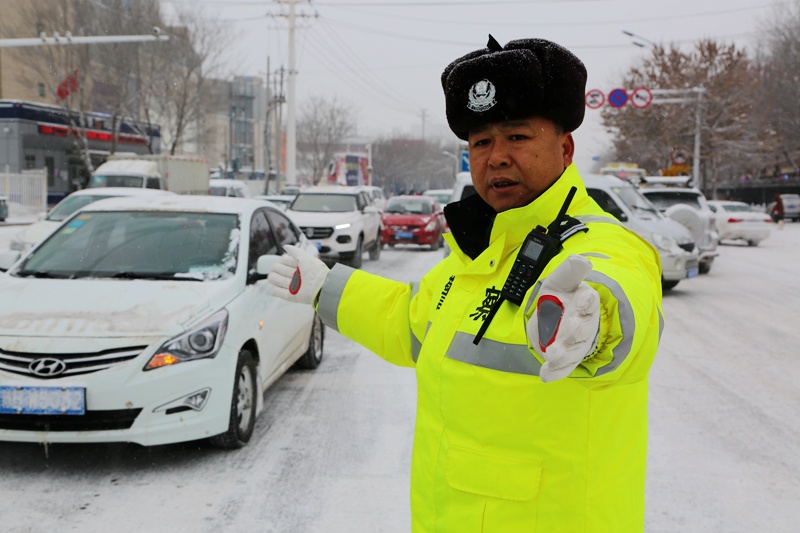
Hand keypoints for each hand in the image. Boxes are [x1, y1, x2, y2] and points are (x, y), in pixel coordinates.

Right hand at [267, 245, 329, 304]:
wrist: (320, 285)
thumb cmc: (314, 270)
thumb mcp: (304, 257)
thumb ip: (294, 251)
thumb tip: (285, 247)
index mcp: (297, 266)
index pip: (282, 261)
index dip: (286, 262)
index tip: (295, 265)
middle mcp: (293, 275)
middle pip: (277, 269)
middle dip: (283, 270)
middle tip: (293, 274)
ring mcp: (291, 286)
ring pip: (274, 279)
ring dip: (280, 279)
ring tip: (290, 282)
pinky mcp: (290, 296)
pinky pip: (276, 292)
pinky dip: (276, 290)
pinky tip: (280, 288)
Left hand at [526, 255, 599, 382]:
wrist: (553, 318)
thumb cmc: (560, 297)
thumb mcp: (560, 280)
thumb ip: (570, 271)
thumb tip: (581, 260)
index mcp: (585, 303)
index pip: (590, 301)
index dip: (588, 300)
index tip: (584, 296)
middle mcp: (584, 325)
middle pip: (584, 329)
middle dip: (578, 330)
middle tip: (571, 328)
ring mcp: (575, 344)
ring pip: (573, 351)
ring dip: (565, 354)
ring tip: (554, 355)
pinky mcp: (565, 359)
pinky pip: (562, 368)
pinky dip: (554, 372)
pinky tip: (545, 375)